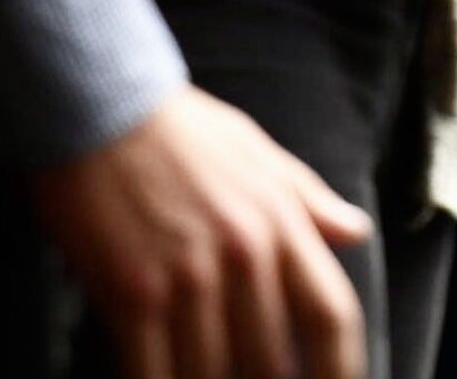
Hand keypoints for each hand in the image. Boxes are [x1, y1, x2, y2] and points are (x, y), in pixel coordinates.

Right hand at [34, 86, 370, 378]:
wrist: (99, 105)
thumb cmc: (179, 130)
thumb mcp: (257, 152)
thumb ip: (309, 200)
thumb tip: (357, 232)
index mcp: (280, 223)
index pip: (330, 315)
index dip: (339, 369)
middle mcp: (243, 256)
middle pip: (273, 361)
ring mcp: (188, 278)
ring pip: (212, 373)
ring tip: (198, 376)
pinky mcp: (133, 293)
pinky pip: (153, 369)